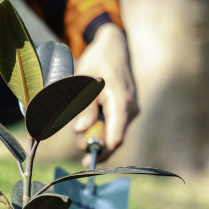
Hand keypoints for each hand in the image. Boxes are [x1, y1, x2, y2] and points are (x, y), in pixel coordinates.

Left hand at [73, 23, 138, 165]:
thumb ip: (83, 106)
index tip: (86, 160)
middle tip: (77, 142)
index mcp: (120, 100)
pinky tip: (90, 117)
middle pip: (113, 140)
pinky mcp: (128, 112)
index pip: (115, 136)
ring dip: (95, 134)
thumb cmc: (96, 62)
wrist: (114, 48)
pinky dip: (101, 127)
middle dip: (94, 144)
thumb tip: (81, 129)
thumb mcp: (83, 81)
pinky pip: (114, 127)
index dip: (101, 151)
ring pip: (112, 134)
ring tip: (80, 123)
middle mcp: (130, 109)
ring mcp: (131, 111)